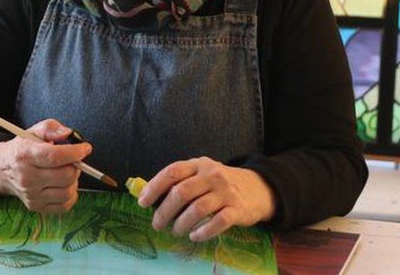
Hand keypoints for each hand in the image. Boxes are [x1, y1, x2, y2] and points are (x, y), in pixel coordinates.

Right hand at [0, 119, 91, 213]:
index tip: (85, 148)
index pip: (55, 157)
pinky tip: (64, 185)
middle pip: (65, 176)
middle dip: (76, 166)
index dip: (75, 153)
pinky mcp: (36, 207)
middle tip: (73, 160)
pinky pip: (64, 206)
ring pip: (67, 192)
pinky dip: (70, 195)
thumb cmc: (21, 150)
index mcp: (25, 155)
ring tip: (66, 172)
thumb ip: (51, 128)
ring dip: (74, 181)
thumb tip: (68, 133)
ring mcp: (31, 195)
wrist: (2, 170)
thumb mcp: (33, 131)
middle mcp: (27, 177)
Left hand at [138, 157, 275, 241]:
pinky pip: (218, 222)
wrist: (256, 188)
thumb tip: (146, 195)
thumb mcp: (200, 174)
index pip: (172, 172)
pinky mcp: (237, 209)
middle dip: (164, 211)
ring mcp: (226, 191)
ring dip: (181, 223)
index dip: (154, 187)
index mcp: (197, 164)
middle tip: (157, 224)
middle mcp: (211, 175)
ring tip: (176, 231)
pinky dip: (203, 232)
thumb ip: (178, 182)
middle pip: (182, 192)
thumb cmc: (218, 184)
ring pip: (197, 209)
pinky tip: (194, 235)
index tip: (143, 202)